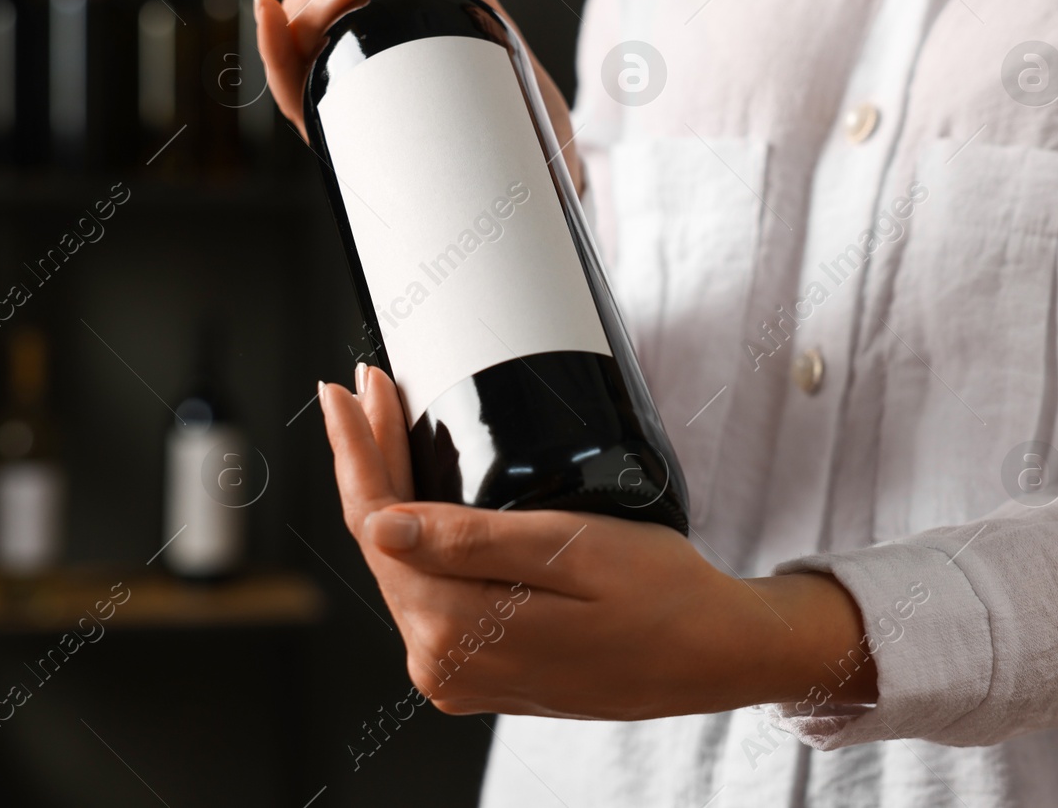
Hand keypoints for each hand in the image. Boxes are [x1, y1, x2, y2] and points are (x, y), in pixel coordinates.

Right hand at [254, 0, 580, 188]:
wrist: (548, 170)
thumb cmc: (513, 103)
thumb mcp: (488, 21)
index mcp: (373, 28)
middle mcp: (347, 60)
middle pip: (304, 1)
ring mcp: (341, 96)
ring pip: (298, 38)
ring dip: (312, 1)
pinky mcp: (343, 135)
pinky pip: (292, 91)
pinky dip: (275, 51)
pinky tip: (271, 15)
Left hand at [319, 365, 878, 718]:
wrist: (713, 656)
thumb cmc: (661, 598)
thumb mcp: (570, 551)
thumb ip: (470, 543)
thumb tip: (380, 525)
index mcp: (455, 632)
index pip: (376, 523)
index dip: (356, 449)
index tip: (344, 392)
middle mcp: (443, 662)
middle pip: (382, 540)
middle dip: (370, 457)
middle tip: (367, 386)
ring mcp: (458, 670)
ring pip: (402, 563)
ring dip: (390, 489)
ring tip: (386, 422)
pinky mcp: (479, 666)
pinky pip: (429, 590)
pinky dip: (418, 532)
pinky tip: (420, 493)